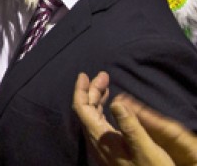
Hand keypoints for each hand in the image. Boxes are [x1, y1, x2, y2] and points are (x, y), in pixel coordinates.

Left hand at [73, 71, 196, 165]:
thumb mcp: (144, 147)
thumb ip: (130, 125)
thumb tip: (117, 102)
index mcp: (100, 137)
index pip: (81, 108)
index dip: (81, 90)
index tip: (84, 74)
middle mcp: (96, 141)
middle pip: (86, 110)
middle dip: (91, 90)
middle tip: (103, 75)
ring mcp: (101, 146)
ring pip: (92, 117)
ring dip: (97, 99)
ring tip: (106, 85)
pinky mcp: (108, 150)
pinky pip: (99, 124)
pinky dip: (102, 110)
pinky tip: (110, 107)